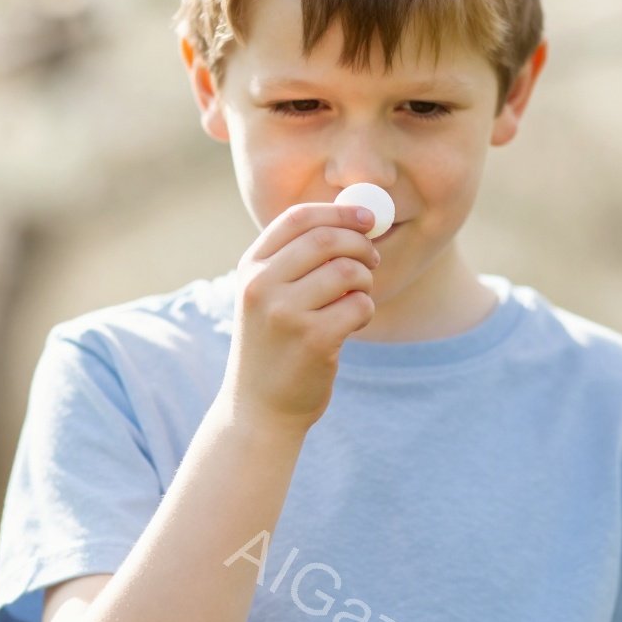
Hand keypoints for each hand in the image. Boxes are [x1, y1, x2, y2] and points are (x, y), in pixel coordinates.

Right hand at [222, 202, 379, 431]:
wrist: (259, 409)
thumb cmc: (274, 348)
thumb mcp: (267, 299)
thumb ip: (296, 262)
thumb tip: (354, 221)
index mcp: (250, 269)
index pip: (297, 219)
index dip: (338, 211)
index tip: (366, 219)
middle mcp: (262, 286)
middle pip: (327, 239)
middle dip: (360, 246)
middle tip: (371, 262)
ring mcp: (285, 313)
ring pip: (348, 272)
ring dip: (365, 283)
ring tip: (357, 300)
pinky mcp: (313, 339)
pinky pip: (359, 305)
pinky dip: (365, 311)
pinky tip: (351, 326)